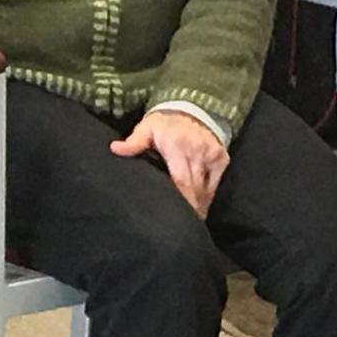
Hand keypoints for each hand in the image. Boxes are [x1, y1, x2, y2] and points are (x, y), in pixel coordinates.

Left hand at [110, 111, 229, 218]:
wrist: (191, 107)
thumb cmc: (163, 123)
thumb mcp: (146, 128)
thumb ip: (133, 142)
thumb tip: (115, 149)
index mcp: (176, 146)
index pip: (180, 181)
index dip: (180, 202)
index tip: (174, 219)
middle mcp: (197, 150)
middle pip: (194, 189)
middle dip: (190, 210)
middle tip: (182, 228)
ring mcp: (212, 155)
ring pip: (206, 189)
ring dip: (199, 206)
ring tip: (190, 222)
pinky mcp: (222, 158)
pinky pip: (216, 183)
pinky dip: (208, 196)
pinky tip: (200, 207)